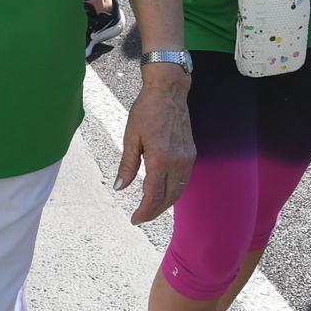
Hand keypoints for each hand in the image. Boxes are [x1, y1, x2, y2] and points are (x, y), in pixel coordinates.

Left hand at [116, 66, 194, 224]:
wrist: (168, 91)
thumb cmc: (146, 110)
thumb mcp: (131, 137)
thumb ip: (127, 165)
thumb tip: (119, 187)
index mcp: (160, 159)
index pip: (153, 195)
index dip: (144, 211)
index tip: (134, 219)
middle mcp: (177, 162)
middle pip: (168, 198)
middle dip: (154, 211)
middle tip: (140, 217)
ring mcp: (187, 158)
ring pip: (179, 191)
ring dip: (165, 204)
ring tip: (151, 208)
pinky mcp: (191, 153)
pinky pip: (184, 180)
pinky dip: (174, 191)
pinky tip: (164, 192)